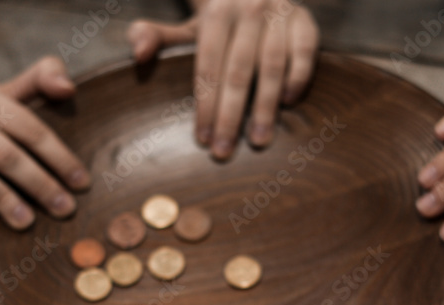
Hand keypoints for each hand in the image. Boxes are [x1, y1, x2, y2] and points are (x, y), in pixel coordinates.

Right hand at [0, 57, 90, 228]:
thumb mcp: (13, 92)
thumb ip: (44, 78)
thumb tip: (67, 87)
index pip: (28, 127)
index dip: (58, 156)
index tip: (81, 183)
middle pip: (4, 152)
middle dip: (38, 183)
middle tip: (63, 208)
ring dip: (2, 197)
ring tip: (27, 221)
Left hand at [127, 0, 318, 158]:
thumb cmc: (217, 23)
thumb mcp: (186, 27)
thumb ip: (155, 37)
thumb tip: (138, 53)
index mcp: (215, 13)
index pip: (208, 66)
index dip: (205, 104)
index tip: (203, 139)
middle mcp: (249, 9)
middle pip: (238, 71)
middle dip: (231, 115)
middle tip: (225, 152)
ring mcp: (279, 12)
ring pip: (272, 65)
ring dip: (265, 106)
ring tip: (258, 140)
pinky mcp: (305, 18)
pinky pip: (305, 50)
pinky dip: (298, 77)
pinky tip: (288, 103)